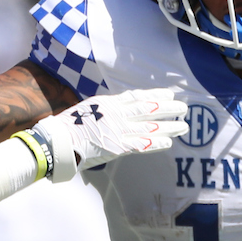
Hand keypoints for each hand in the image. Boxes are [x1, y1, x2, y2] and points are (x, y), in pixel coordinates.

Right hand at [30, 89, 189, 181]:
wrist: (58, 140)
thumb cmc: (67, 127)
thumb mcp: (86, 109)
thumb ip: (103, 109)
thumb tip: (113, 109)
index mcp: (108, 103)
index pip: (137, 97)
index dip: (155, 95)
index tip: (168, 94)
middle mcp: (116, 114)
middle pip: (147, 109)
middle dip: (167, 108)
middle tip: (183, 107)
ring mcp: (118, 130)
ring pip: (149, 126)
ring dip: (168, 126)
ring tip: (183, 126)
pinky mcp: (117, 146)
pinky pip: (141, 144)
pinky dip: (155, 143)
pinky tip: (169, 142)